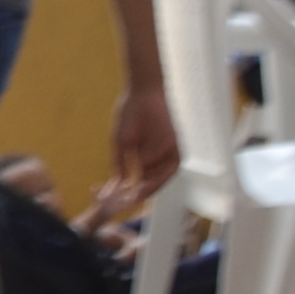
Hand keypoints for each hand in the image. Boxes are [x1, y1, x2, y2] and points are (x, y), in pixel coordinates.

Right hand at [104, 81, 179, 213]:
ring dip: (150, 187)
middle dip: (141, 192)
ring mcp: (168, 151)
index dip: (130, 189)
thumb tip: (117, 181)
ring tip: (137, 194)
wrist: (142, 93)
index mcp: (145, 156)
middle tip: (129, 200)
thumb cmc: (130, 114)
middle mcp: (158, 157)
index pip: (140, 179)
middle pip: (152, 181)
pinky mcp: (177, 145)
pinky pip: (171, 165)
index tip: (120, 198)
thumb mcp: (121, 143)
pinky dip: (159, 174)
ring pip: (162, 176)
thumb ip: (120, 163)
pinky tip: (144, 178)